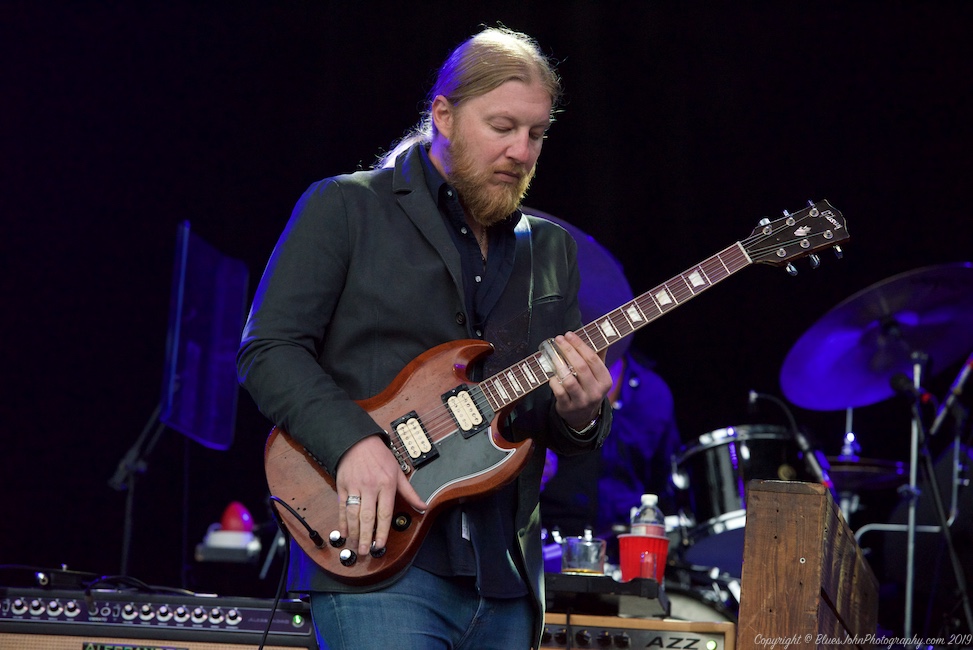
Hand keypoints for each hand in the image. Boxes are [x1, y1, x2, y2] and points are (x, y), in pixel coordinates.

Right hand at [335, 434, 427, 556]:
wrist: (358, 441)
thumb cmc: (380, 456)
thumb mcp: (398, 472)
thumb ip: (410, 492)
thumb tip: (423, 506)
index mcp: (386, 484)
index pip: (385, 513)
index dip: (382, 531)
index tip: (380, 544)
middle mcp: (370, 487)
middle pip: (367, 517)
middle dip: (366, 537)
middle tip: (365, 551)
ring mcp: (355, 487)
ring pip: (353, 514)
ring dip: (354, 532)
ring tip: (355, 545)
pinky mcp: (342, 486)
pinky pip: (342, 507)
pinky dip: (342, 521)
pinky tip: (344, 532)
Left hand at [547, 332, 612, 429]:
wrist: (583, 416)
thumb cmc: (589, 388)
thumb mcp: (598, 375)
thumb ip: (598, 356)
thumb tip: (599, 332)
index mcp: (605, 380)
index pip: (593, 359)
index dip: (580, 345)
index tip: (569, 335)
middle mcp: (596, 392)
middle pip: (580, 367)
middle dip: (567, 350)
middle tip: (558, 340)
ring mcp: (582, 401)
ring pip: (569, 380)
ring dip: (558, 364)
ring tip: (552, 354)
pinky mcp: (568, 407)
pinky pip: (558, 391)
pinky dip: (553, 380)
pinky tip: (551, 374)